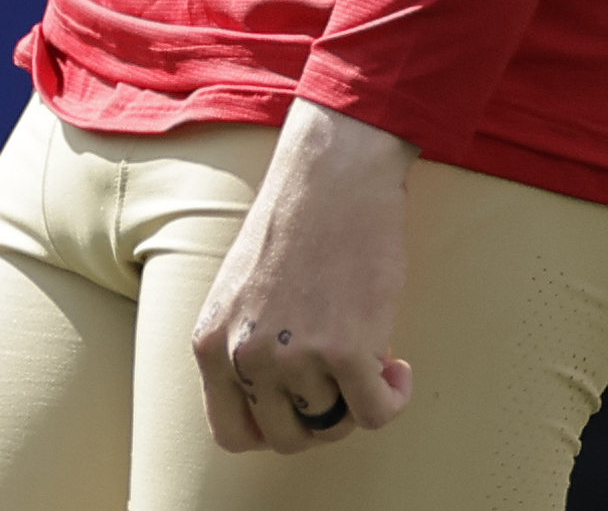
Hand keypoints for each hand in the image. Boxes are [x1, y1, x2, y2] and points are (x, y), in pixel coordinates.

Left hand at [191, 100, 416, 454]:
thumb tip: (277, 400)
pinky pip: (375, 413)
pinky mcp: (346, 350)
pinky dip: (393, 398)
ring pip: (334, 424)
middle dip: (320, 418)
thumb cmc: (294, 219)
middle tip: (342, 382)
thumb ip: (244, 345)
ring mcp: (294, 357)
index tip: (299, 408)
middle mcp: (245, 357)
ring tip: (370, 358)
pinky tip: (396, 366)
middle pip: (287, 437)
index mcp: (211, 342)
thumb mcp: (239, 289)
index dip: (270, 429)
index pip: (231, 432)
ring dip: (358, 398)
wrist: (333, 171)